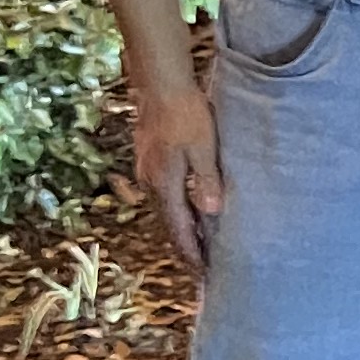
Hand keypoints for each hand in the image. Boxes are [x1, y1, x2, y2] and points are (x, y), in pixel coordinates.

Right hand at [131, 79, 225, 273]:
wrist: (161, 86)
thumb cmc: (186, 115)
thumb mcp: (204, 148)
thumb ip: (206, 181)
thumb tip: (211, 213)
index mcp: (165, 184)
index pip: (179, 228)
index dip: (191, 251)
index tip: (203, 272)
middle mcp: (152, 183)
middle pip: (169, 223)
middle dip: (186, 246)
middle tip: (203, 267)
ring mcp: (148, 172)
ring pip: (166, 209)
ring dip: (182, 227)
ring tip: (199, 243)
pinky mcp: (150, 161)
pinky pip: (165, 194)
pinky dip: (178, 208)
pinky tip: (189, 209)